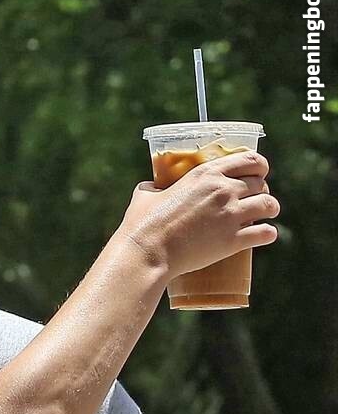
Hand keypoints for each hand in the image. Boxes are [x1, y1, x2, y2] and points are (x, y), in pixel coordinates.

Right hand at [121, 149, 277, 277]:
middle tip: (258, 198)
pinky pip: (264, 233)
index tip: (259, 173)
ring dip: (271, 209)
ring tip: (269, 214)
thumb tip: (150, 188)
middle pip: (260, 183)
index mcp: (206, 174)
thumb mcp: (145, 196)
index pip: (249, 159)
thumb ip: (153, 187)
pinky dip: (268, 234)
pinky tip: (267, 235)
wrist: (148, 253)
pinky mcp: (232, 240)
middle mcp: (224, 190)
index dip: (259, 165)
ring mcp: (230, 215)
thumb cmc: (142, 225)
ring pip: (268, 205)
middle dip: (263, 189)